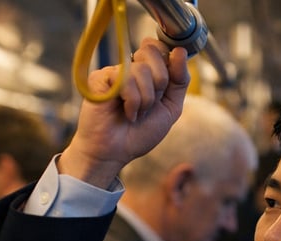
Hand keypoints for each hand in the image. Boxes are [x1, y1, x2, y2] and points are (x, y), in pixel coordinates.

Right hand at [58, 37, 190, 187]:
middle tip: (149, 105)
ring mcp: (115, 71)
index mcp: (148, 71)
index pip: (162, 48)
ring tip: (136, 114)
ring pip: (142, 69)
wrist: (116, 153)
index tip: (164, 88)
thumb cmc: (140, 133)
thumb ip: (180, 80)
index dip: (169, 64)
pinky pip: (125, 79)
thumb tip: (180, 51)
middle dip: (159, 83)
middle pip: (153, 52)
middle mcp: (131, 67)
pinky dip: (132, 102)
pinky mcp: (100, 77)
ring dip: (145, 100)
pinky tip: (126, 113)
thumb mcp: (171, 108)